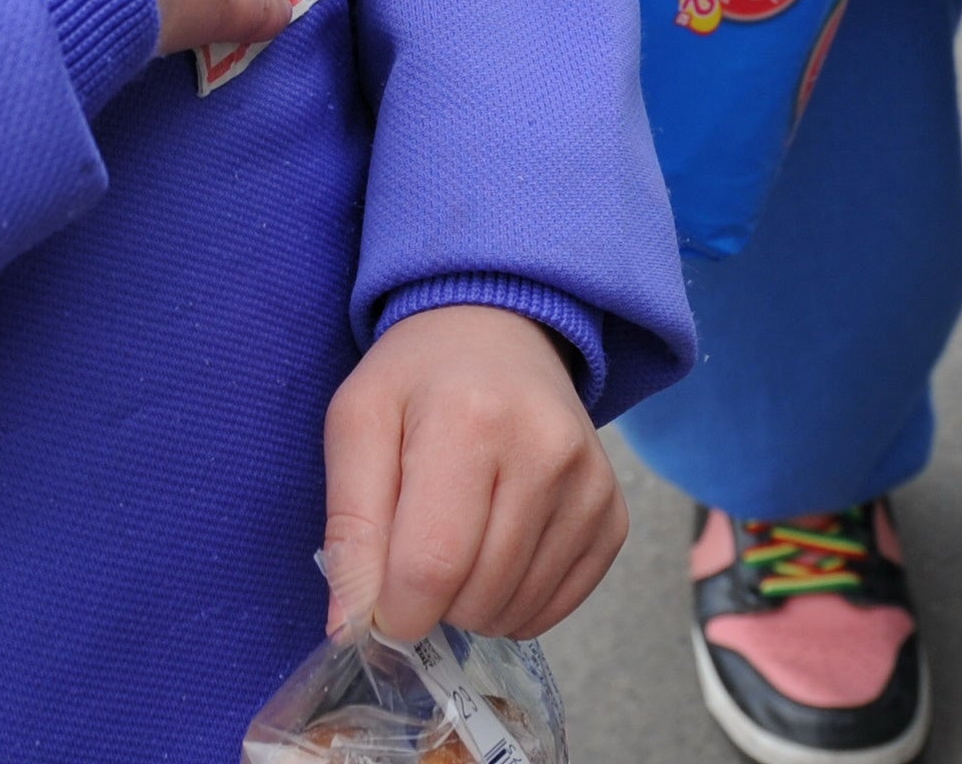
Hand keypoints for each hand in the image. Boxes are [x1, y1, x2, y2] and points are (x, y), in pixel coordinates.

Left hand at [322, 304, 623, 643]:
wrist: (500, 334)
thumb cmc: (419, 381)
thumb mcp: (357, 425)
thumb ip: (348, 527)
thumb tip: (352, 627)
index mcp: (471, 419)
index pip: (430, 565)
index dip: (392, 608)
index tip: (376, 599)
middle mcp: (546, 450)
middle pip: (477, 595)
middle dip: (431, 604)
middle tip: (415, 552)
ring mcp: (589, 485)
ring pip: (517, 609)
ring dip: (472, 606)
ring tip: (457, 545)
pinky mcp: (612, 515)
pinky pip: (558, 608)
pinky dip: (515, 604)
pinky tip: (495, 556)